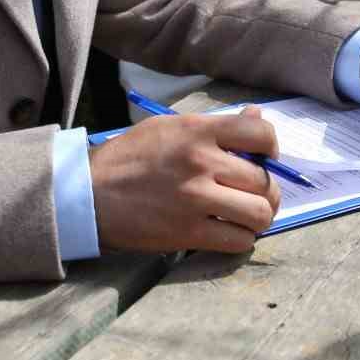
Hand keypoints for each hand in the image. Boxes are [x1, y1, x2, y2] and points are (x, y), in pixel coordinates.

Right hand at [88, 106, 280, 254]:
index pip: (260, 133)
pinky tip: (227, 232)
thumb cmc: (127, 158)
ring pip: (259, 214)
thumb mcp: (168, 128)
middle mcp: (202, 163)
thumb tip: (256, 118)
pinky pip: (239, 241)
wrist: (87, 194)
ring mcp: (196, 200)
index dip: (272, 148)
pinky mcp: (188, 233)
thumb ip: (214, 126)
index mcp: (197, 132)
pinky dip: (240, 239)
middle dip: (264, 190)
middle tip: (251, 195)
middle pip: (264, 181)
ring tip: (244, 216)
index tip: (265, 158)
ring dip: (257, 218)